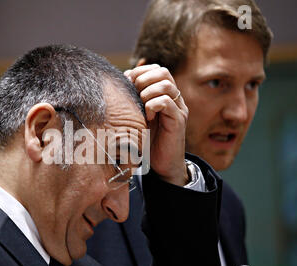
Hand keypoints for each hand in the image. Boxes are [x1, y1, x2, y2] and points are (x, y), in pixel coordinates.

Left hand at [124, 64, 188, 185]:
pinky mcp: (178, 121)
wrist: (161, 166)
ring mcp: (178, 109)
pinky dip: (153, 105)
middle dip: (143, 79)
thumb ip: (132, 101)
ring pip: (166, 85)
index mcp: (164, 95)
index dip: (141, 71)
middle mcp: (174, 99)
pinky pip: (167, 102)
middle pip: (163, 72)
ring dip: (147, 92)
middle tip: (134, 93)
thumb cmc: (147, 141)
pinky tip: (146, 117)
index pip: (157, 69)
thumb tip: (119, 83)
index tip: (127, 83)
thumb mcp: (137, 117)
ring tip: (140, 105)